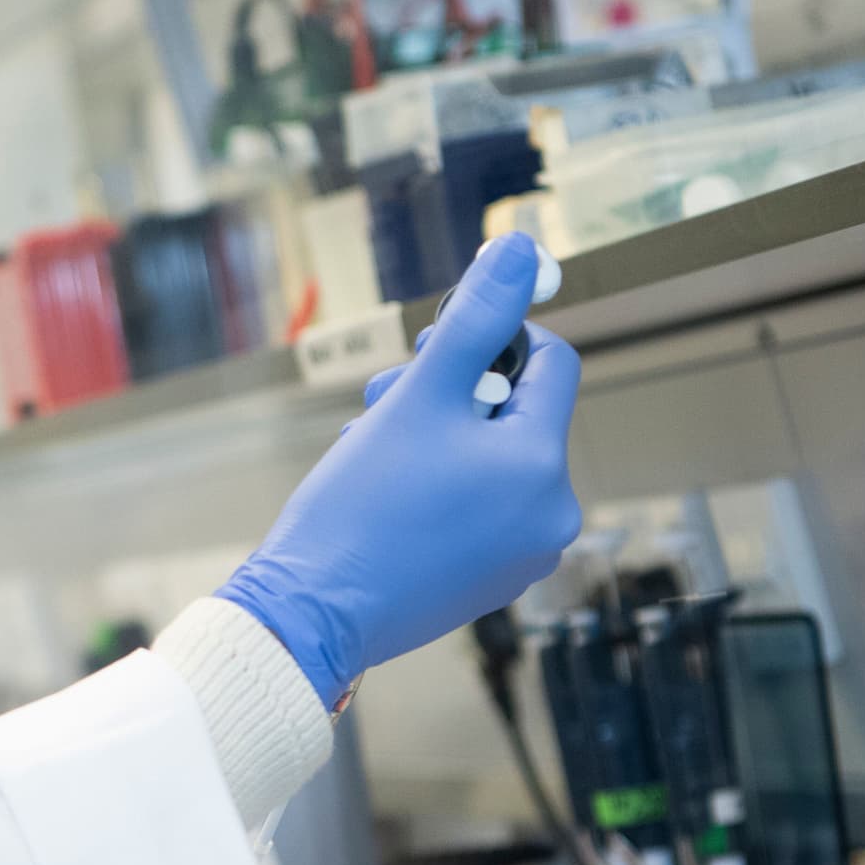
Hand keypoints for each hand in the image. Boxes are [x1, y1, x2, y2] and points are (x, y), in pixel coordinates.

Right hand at [215, 233, 584, 707]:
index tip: (436, 348)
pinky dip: (439, 487)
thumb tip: (521, 250)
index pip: (550, 363)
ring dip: (438, 436)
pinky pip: (479, 509)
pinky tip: (385, 495)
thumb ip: (475, 318)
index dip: (496, 338)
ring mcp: (522, 556)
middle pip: (517, 414)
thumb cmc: (361, 507)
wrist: (314, 614)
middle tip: (388, 398)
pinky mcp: (489, 583)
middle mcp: (550, 515)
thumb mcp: (419, 396)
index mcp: (542, 465)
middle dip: (453, 392)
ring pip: (492, 461)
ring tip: (374, 447)